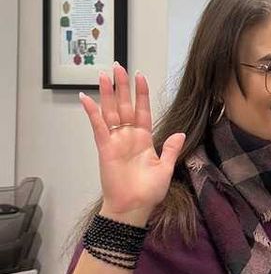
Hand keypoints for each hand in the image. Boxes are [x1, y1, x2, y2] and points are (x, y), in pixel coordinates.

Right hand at [80, 64, 184, 226]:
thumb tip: (180, 133)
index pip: (142, 110)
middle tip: (118, 66)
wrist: (134, 207)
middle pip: (125, 105)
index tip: (140, 76)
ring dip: (107, 94)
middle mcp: (129, 136)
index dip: (141, 93)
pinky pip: (98, 127)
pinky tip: (86, 98)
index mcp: (144, 139)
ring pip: (111, 112)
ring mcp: (116, 141)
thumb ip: (171, 149)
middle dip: (122, 86)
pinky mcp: (105, 148)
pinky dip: (92, 113)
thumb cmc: (149, 191)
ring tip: (104, 75)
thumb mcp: (165, 168)